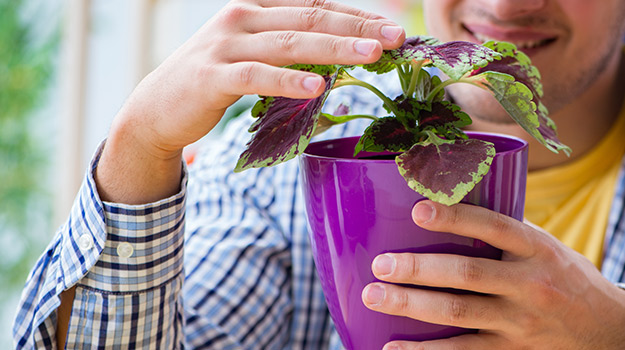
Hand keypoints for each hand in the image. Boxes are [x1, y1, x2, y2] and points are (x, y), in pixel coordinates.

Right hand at [97, 0, 404, 202]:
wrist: (157, 108)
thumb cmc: (213, 81)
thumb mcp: (253, 56)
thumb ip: (289, 50)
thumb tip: (338, 56)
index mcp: (256, 8)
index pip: (315, 6)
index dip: (355, 15)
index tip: (392, 29)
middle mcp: (242, 17)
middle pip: (309, 18)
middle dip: (356, 27)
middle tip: (395, 37)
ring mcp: (225, 44)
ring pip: (289, 42)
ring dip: (334, 48)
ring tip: (371, 54)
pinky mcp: (212, 75)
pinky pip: (257, 76)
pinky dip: (289, 81)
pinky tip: (318, 87)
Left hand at [362, 200, 624, 349]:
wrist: (607, 330)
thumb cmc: (564, 278)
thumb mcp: (546, 247)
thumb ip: (504, 233)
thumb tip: (447, 206)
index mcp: (537, 249)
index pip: (493, 227)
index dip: (455, 218)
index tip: (418, 211)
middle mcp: (529, 285)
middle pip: (466, 275)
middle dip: (418, 269)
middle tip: (381, 264)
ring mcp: (518, 322)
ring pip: (457, 313)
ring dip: (411, 305)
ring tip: (374, 296)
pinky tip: (393, 349)